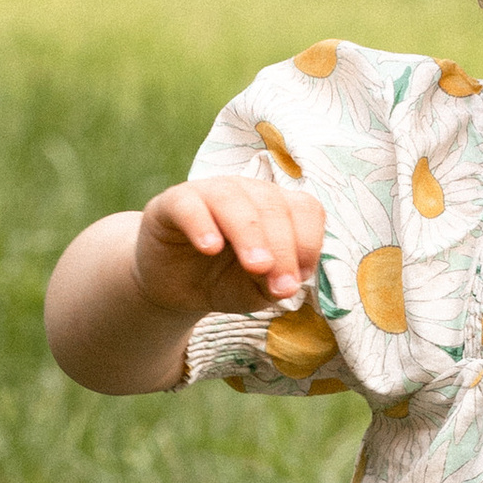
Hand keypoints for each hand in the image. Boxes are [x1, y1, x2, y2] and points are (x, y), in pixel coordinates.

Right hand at [46, 176, 326, 393]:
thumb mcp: (254, 291)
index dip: (309, 243)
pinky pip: (189, 205)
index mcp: (276, 207)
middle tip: (280, 285)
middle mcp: (246, 191)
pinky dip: (202, 224)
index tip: (299, 280)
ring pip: (234, 200)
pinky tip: (210, 248)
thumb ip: (272, 285)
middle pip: (273, 205)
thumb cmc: (222, 282)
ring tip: (256, 266)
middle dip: (283, 247)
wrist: (174, 289)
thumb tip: (287, 285)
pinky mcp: (173, 202)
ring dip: (250, 233)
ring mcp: (209, 192)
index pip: (305, 209)